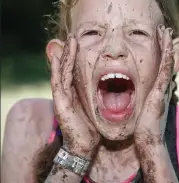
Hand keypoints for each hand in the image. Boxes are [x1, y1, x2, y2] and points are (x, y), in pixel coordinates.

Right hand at [50, 36, 99, 158]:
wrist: (84, 145)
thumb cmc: (92, 128)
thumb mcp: (98, 109)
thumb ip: (102, 97)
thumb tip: (117, 88)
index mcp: (77, 93)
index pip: (76, 70)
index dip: (78, 57)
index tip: (83, 43)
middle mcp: (68, 92)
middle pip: (68, 67)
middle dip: (71, 52)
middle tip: (75, 36)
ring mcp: (62, 96)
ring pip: (62, 71)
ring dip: (65, 56)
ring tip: (69, 41)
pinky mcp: (59, 102)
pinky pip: (57, 82)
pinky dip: (57, 69)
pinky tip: (58, 57)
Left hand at [134, 26, 174, 144]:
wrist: (147, 141)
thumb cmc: (140, 128)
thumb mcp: (137, 112)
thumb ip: (133, 102)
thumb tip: (122, 97)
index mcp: (154, 91)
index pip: (157, 68)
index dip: (158, 55)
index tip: (154, 42)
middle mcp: (160, 87)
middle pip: (165, 62)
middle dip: (164, 47)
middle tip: (163, 31)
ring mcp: (162, 88)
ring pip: (167, 62)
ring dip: (167, 46)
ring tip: (165, 31)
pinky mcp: (161, 90)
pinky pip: (166, 67)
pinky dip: (167, 53)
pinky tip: (165, 41)